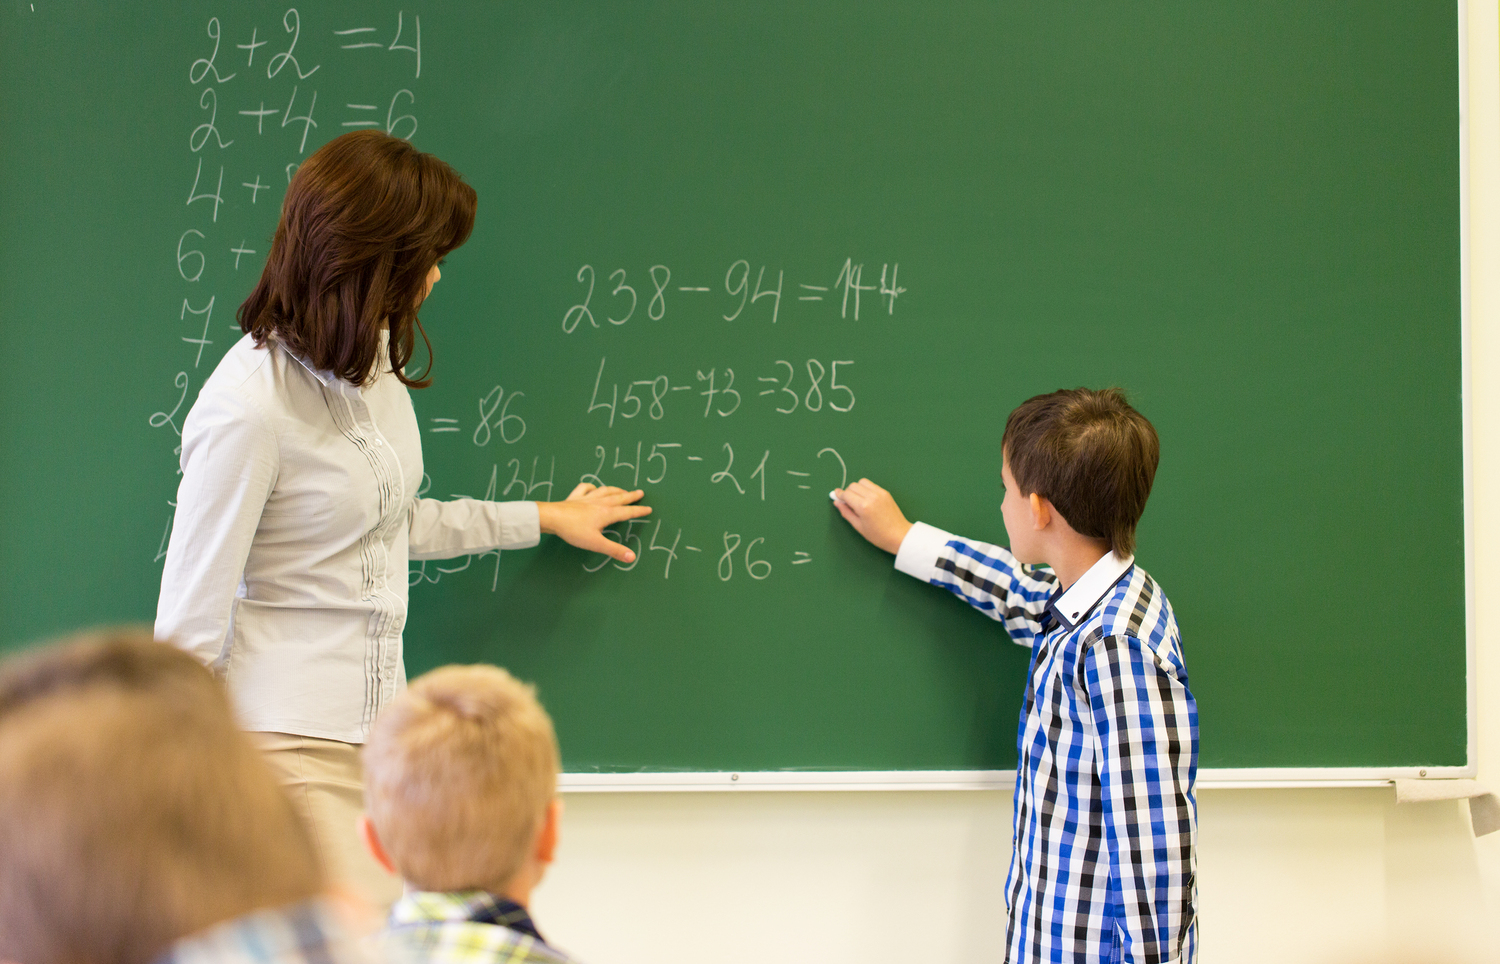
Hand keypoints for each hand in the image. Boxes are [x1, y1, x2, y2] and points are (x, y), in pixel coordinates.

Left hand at [537, 483, 651, 562]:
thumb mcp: (596, 543)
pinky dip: (591, 487)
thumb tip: (632, 557)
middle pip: (619, 498)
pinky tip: (593, 487)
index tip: (648, 509)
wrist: (552, 517)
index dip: (638, 511)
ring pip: (605, 491)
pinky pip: (586, 488)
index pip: (627, 512)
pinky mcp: (575, 497)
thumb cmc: (574, 530)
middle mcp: (600, 503)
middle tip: (640, 492)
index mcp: (607, 513)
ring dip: (616, 490)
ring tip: (622, 490)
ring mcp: (587, 498)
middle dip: (630, 496)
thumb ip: (614, 550)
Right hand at [831, 478, 912, 554]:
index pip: (846, 494)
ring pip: (862, 482)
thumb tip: (837, 503)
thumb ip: (846, 512)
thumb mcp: (859, 527)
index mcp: (863, 507)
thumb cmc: (878, 535)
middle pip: (853, 485)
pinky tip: (867, 499)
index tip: (836, 496)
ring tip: (858, 500)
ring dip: (857, 488)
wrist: (899, 535)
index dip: (839, 495)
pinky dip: (866, 488)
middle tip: (848, 502)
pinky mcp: (885, 492)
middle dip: (848, 492)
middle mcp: (871, 496)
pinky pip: (871, 485)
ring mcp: (879, 493)